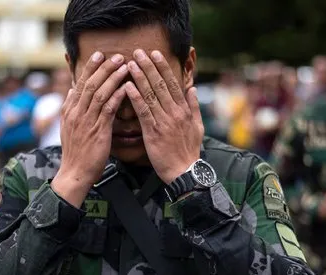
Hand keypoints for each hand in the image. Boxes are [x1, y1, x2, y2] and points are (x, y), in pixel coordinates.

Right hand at [52, 52, 128, 206]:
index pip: (80, 84)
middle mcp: (76, 113)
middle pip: (90, 84)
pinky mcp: (97, 131)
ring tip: (124, 65)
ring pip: (99, 93)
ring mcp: (86, 121)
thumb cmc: (76, 153)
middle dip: (103, 68)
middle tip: (116, 55)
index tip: (99, 55)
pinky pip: (108, 109)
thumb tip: (72, 90)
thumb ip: (71, 108)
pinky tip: (126, 87)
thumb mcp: (68, 127)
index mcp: (69, 111)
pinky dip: (117, 96)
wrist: (74, 174)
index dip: (90, 68)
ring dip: (113, 77)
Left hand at [125, 49, 202, 183]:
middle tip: (138, 52)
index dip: (162, 67)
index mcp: (184, 110)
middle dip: (148, 66)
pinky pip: (143, 112)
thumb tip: (192, 89)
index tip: (154, 54)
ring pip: (150, 95)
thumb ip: (194, 107)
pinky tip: (128, 87)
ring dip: (139, 77)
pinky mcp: (153, 132)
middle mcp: (174, 112)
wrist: (184, 172)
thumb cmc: (189, 152)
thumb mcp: (198, 127)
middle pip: (160, 85)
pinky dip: (136, 98)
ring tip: (130, 64)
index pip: (172, 83)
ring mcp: (163, 121)